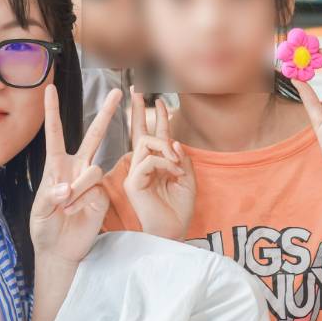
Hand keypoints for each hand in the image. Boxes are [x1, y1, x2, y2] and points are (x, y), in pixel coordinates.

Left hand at [30, 85, 121, 264]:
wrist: (59, 250)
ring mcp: (92, 181)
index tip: (49, 89)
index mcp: (57, 165)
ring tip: (66, 207)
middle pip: (94, 135)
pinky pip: (97, 188)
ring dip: (77, 188)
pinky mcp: (102, 195)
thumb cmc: (45, 227)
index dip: (52, 111)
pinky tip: (76, 212)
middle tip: (118, 91)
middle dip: (107, 113)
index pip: (55, 133)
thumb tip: (67, 187)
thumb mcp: (39, 211)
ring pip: (93, 169)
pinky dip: (83, 200)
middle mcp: (77, 168)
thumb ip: (51, 196)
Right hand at [123, 90, 195, 239]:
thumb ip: (181, 158)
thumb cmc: (179, 208)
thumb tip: (173, 141)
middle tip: (137, 89)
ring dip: (166, 148)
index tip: (158, 97)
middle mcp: (142, 166)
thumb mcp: (188, 178)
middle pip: (138, 132)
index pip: (153, 135)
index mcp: (156, 164)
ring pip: (145, 143)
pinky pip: (149, 161)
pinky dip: (165, 163)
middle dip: (139, 110)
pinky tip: (174, 172)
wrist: (174, 231)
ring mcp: (135, 173)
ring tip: (177, 164)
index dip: (157, 116)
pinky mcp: (133, 182)